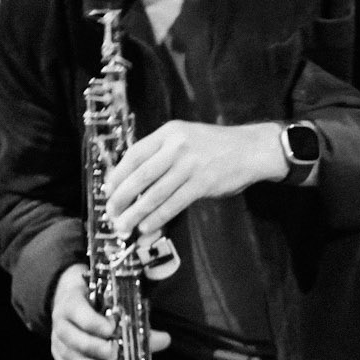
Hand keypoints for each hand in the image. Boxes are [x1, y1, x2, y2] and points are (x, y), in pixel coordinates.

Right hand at [50, 261, 170, 359]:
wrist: (69, 299)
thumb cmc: (95, 301)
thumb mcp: (109, 301)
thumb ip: (135, 320)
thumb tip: (164, 340)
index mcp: (71, 302)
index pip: (81, 313)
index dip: (96, 322)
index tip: (112, 328)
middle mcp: (61, 323)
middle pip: (76, 339)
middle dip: (97, 349)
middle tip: (115, 356)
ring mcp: (57, 342)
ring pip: (73, 358)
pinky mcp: (60, 358)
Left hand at [103, 120, 285, 239]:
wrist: (251, 149)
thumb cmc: (216, 147)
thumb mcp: (186, 137)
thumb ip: (162, 153)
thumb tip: (134, 180)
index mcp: (169, 132)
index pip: (134, 154)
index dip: (118, 174)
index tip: (108, 190)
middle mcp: (177, 146)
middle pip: (140, 175)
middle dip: (121, 197)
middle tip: (111, 212)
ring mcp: (190, 164)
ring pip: (154, 193)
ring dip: (136, 213)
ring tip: (124, 226)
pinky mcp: (202, 183)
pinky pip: (173, 204)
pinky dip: (157, 217)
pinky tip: (147, 227)